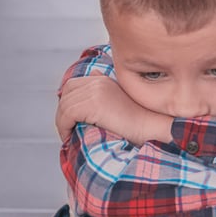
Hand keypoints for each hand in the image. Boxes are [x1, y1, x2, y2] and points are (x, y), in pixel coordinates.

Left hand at [55, 71, 173, 144]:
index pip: (74, 84)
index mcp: (104, 80)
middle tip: (66, 128)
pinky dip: (64, 126)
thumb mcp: (121, 105)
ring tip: (68, 135)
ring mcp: (96, 91)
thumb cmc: (141, 122)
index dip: (68, 101)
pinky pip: (68, 114)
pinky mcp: (94, 104)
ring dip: (62, 121)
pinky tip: (69, 136)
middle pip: (67, 92)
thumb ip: (104, 98)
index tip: (68, 119)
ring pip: (65, 104)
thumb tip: (90, 100)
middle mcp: (98, 81)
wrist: (153, 127)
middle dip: (63, 110)